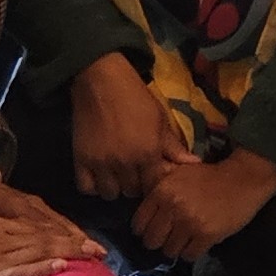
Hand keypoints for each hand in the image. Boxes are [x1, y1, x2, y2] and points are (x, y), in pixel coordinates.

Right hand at [0, 169, 101, 275]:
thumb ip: (9, 245)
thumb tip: (44, 253)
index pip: (39, 227)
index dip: (67, 233)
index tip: (90, 242)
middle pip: (43, 236)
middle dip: (76, 243)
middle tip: (100, 251)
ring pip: (37, 250)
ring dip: (67, 253)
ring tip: (90, 257)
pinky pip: (20, 270)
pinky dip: (42, 267)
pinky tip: (60, 266)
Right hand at [71, 54, 190, 199]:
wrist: (102, 82)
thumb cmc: (136, 98)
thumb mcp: (160, 120)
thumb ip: (173, 146)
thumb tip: (194, 163)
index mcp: (148, 154)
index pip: (154, 185)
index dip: (155, 182)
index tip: (152, 174)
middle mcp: (125, 164)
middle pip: (132, 192)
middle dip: (136, 185)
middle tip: (134, 173)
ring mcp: (101, 164)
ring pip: (110, 193)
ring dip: (115, 187)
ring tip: (117, 174)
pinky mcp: (81, 160)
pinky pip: (86, 188)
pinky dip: (93, 186)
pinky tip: (99, 175)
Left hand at [133, 149, 275, 261]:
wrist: (243, 178)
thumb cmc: (210, 175)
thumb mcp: (179, 173)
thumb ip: (159, 187)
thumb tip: (142, 206)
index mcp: (162, 191)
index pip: (138, 224)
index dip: (144, 230)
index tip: (154, 230)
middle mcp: (172, 207)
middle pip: (151, 241)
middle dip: (160, 241)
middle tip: (169, 238)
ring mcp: (189, 222)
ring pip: (169, 251)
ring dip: (177, 248)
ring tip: (186, 240)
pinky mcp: (206, 235)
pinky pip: (189, 255)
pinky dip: (192, 252)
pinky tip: (198, 243)